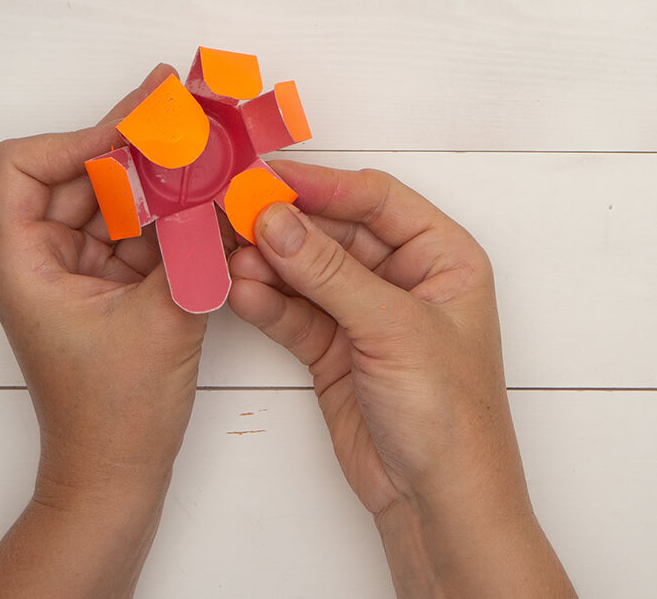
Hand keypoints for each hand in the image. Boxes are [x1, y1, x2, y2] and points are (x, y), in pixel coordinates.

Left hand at [0, 64, 205, 597]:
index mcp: (24, 261)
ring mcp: (76, 272)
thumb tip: (219, 179)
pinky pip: (135, 236)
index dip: (79, 138)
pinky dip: (169, 219)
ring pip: (112, 203)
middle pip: (77, 176)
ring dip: (157, 181)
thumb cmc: (116, 413)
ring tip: (206, 151)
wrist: (116, 476)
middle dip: (133, 148)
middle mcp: (42, 258)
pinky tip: (207, 201)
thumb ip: (192, 244)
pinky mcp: (107, 289)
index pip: (25, 164)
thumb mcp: (163, 315)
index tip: (138, 132)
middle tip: (185, 112)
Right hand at [229, 161, 574, 596]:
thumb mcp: (394, 329)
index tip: (269, 179)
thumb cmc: (450, 414)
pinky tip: (240, 292)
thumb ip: (329, 272)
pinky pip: (294, 313)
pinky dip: (267, 303)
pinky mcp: (333, 348)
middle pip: (334, 233)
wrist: (435, 500)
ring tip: (230, 257)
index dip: (322, 186)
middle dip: (287, 226)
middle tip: (236, 214)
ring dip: (270, 265)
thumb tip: (275, 221)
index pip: (376, 200)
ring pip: (307, 273)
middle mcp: (403, 279)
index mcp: (442, 258)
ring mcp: (364, 314)